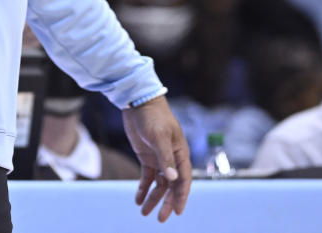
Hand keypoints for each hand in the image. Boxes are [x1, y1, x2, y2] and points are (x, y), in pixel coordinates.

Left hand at [122, 96, 190, 222]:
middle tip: (160, 219)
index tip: (176, 212)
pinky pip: (147, 177)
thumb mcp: (159, 137)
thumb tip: (172, 180)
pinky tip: (138, 200)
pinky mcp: (147, 156)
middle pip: (171, 186)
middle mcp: (172, 159)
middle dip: (166, 203)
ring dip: (153, 198)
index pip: (184, 181)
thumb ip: (165, 158)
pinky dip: (143, 188)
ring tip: (144, 212)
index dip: (181, 197)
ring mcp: (159, 158)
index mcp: (180, 154)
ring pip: (159, 184)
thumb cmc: (153, 117)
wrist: (138, 102)